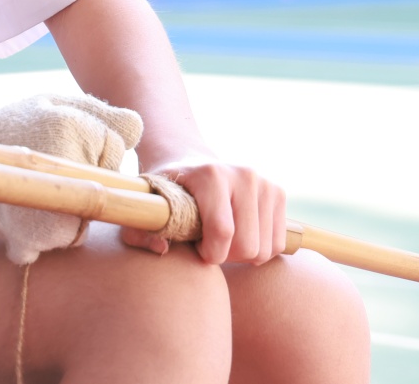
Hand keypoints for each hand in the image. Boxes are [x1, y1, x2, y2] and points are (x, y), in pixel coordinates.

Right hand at [0, 93, 145, 264]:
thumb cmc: (11, 129)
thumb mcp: (52, 102)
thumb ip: (101, 113)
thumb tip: (138, 132)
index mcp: (69, 128)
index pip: (117, 148)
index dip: (97, 148)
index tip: (66, 146)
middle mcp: (63, 170)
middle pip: (108, 186)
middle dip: (88, 180)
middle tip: (52, 168)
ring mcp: (48, 212)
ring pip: (90, 217)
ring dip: (73, 208)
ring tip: (38, 189)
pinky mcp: (32, 241)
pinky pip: (65, 240)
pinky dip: (52, 231)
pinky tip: (29, 212)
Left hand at [122, 156, 286, 265]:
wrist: (191, 162)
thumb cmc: (167, 193)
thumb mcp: (147, 208)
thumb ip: (139, 232)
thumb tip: (162, 247)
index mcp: (210, 174)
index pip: (223, 231)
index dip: (210, 254)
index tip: (197, 249)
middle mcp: (243, 174)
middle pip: (247, 245)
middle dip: (226, 256)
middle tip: (208, 245)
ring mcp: (264, 182)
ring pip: (265, 249)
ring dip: (242, 254)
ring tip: (222, 239)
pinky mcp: (278, 192)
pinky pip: (276, 243)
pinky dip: (259, 248)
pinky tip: (239, 234)